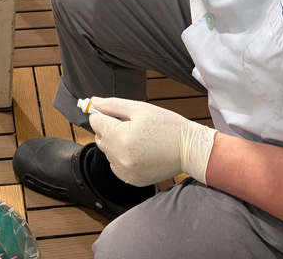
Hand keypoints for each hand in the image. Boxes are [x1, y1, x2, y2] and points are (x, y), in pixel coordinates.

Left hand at [88, 96, 216, 186]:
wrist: (189, 149)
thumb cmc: (167, 126)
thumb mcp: (140, 109)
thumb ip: (113, 105)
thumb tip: (93, 102)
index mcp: (121, 137)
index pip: (95, 122)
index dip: (103, 114)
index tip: (114, 113)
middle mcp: (120, 157)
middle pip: (100, 138)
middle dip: (110, 129)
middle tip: (131, 125)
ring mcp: (125, 171)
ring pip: (107, 152)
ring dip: (115, 144)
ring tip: (138, 138)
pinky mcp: (131, 180)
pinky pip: (116, 165)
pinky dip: (122, 158)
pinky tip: (138, 151)